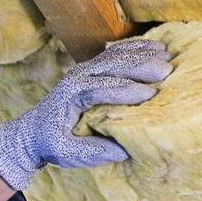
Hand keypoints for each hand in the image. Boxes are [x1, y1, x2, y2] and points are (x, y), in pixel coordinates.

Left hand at [0, 39, 172, 190]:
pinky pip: (115, 53)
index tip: (151, 95)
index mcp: (72, 96)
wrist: (33, 130)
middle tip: (167, 70)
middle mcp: (77, 76)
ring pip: (116, 56)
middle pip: (111, 66)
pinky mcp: (91, 68)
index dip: (126, 91)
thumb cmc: (51, 143)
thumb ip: (92, 152)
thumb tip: (122, 150)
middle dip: (140, 66)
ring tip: (168, 55)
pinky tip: (155, 47)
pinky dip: (136, 48)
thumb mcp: (66, 153)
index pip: (101, 89)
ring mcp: (84, 69)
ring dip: (142, 54)